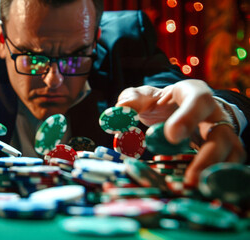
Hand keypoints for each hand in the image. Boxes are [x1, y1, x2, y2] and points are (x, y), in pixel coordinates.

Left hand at [116, 80, 246, 185]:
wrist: (179, 108)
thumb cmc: (161, 103)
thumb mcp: (145, 97)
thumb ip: (132, 100)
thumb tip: (121, 108)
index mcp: (194, 94)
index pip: (199, 101)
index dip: (188, 118)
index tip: (171, 136)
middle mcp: (215, 114)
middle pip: (221, 135)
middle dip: (208, 157)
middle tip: (189, 179)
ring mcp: (223, 134)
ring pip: (231, 154)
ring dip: (214, 174)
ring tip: (193, 190)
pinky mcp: (224, 151)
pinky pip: (228, 167)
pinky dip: (216, 180)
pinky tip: (197, 191)